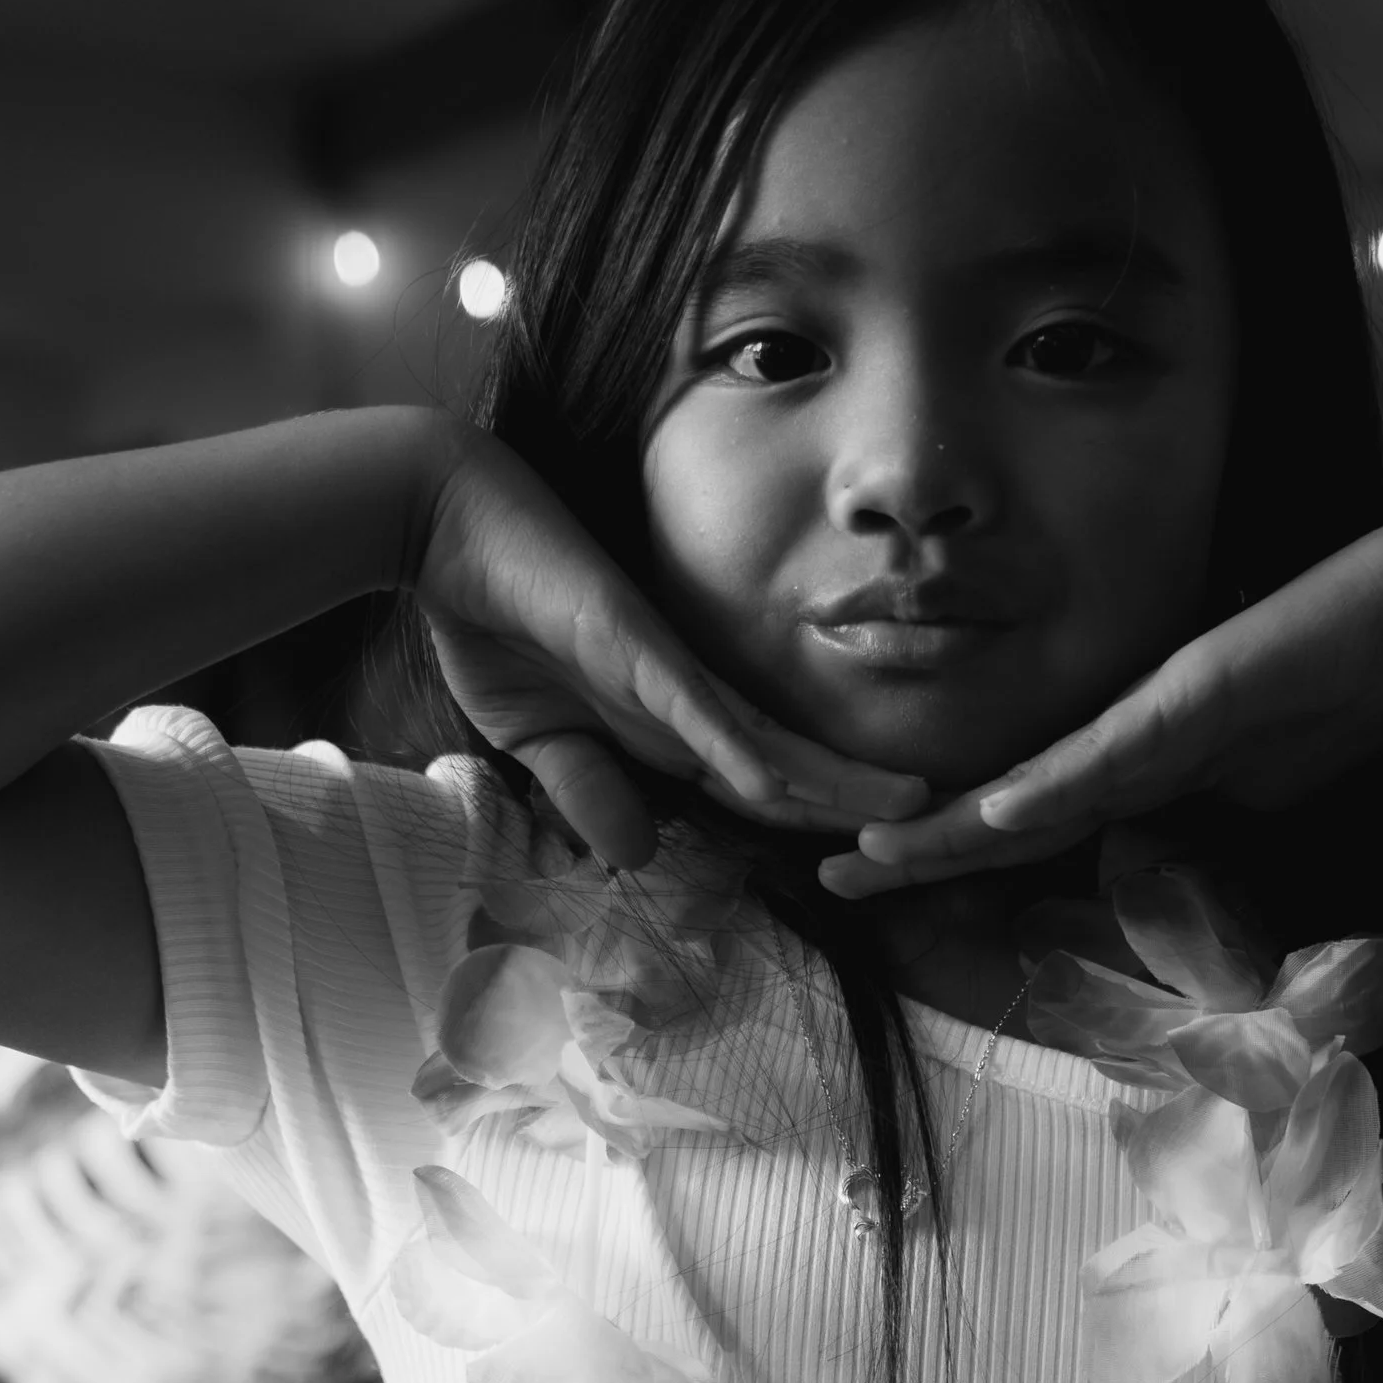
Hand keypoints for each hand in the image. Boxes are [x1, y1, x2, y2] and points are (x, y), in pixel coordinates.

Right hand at [414, 432, 927, 871]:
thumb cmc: (494, 615)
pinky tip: (777, 786)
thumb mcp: (541, 738)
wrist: (445, 525)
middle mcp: (683, 694)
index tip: (872, 857)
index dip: (811, 820)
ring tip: (907, 807)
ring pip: (764, 739)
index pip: (755, 784)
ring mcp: (663, 666)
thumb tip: (636, 856)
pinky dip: (733, 749)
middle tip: (937, 832)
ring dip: (832, 780)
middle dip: (857, 801)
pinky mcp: (631, 640)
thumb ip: (591, 790)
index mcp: (666, 719)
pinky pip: (693, 706)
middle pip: (786, 763)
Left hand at [813, 524, 1382, 898]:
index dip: (952, 859)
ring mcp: (1149, 718)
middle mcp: (1119, 739)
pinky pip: (1111, 756)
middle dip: (914, 847)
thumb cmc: (1333, 690)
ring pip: (1033, 787)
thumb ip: (1195, 818)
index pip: (1024, 827)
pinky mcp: (1190, 698)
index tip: (884, 885)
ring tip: (872, 853)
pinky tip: (997, 815)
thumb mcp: (1249, 789)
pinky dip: (1055, 790)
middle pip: (1000, 810)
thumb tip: (1162, 862)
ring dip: (952, 826)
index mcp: (1128, 765)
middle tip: (828, 876)